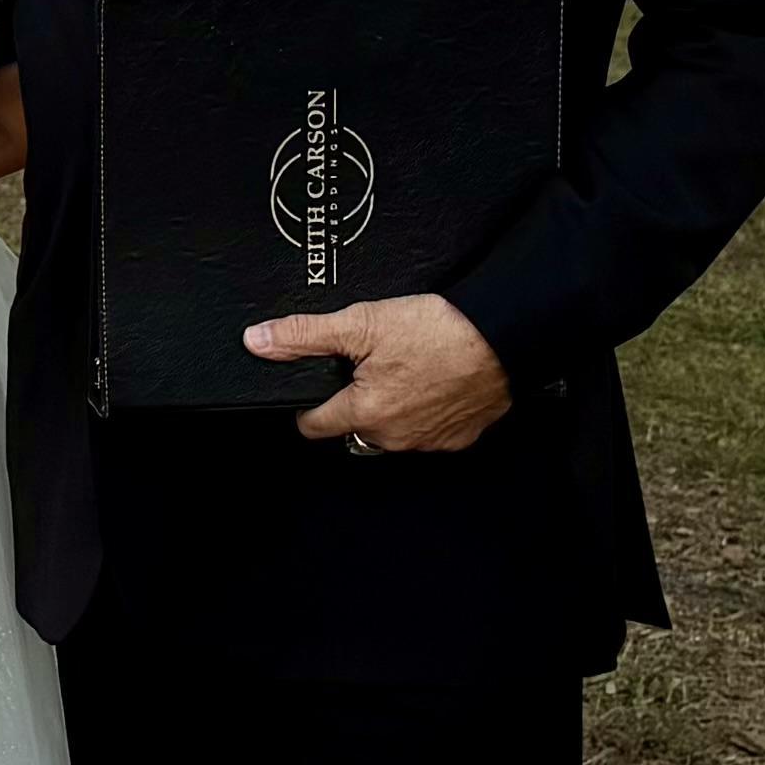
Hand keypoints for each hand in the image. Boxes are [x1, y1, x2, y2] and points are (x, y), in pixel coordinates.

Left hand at [246, 293, 510, 455]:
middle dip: (355, 400)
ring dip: (391, 407)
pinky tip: (432, 382)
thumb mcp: (362, 322)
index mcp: (364, 413)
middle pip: (353, 426)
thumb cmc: (441, 331)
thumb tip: (259, 341)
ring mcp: (427, 442)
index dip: (309, 403)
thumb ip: (305, 335)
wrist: (505, 336)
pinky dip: (425, 411)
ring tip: (406, 369)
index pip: (313, 426)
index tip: (318, 386)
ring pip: (391, 431)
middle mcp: (393, 437)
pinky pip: (427, 431)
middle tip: (371, 364)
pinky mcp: (457, 439)